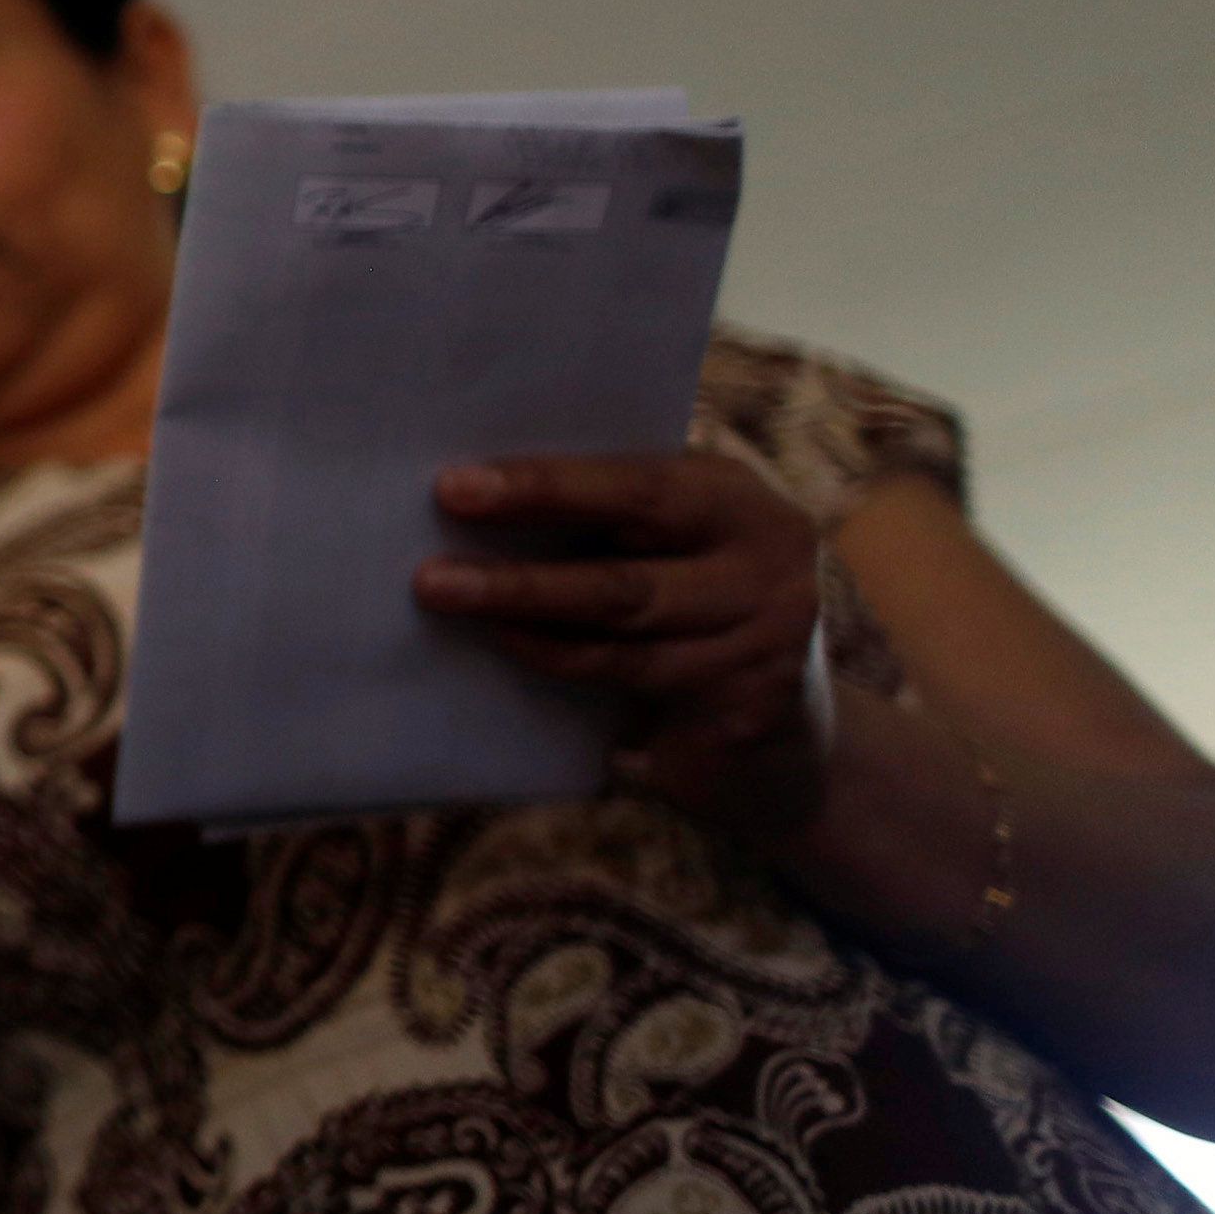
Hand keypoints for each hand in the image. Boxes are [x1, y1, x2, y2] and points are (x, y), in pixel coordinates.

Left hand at [413, 453, 831, 834]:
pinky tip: (506, 653)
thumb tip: (476, 499)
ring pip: (622, 641)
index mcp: (737, 499)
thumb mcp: (672, 544)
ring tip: (450, 607)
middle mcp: (768, 563)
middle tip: (429, 577)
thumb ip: (608, 521)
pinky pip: (631, 685)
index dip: (544, 489)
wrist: (784, 727)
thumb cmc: (692, 602)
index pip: (636, 486)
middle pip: (625, 577)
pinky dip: (562, 666)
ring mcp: (766, 641)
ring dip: (525, 628)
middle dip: (520, 579)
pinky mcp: (747, 710)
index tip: (455, 489)